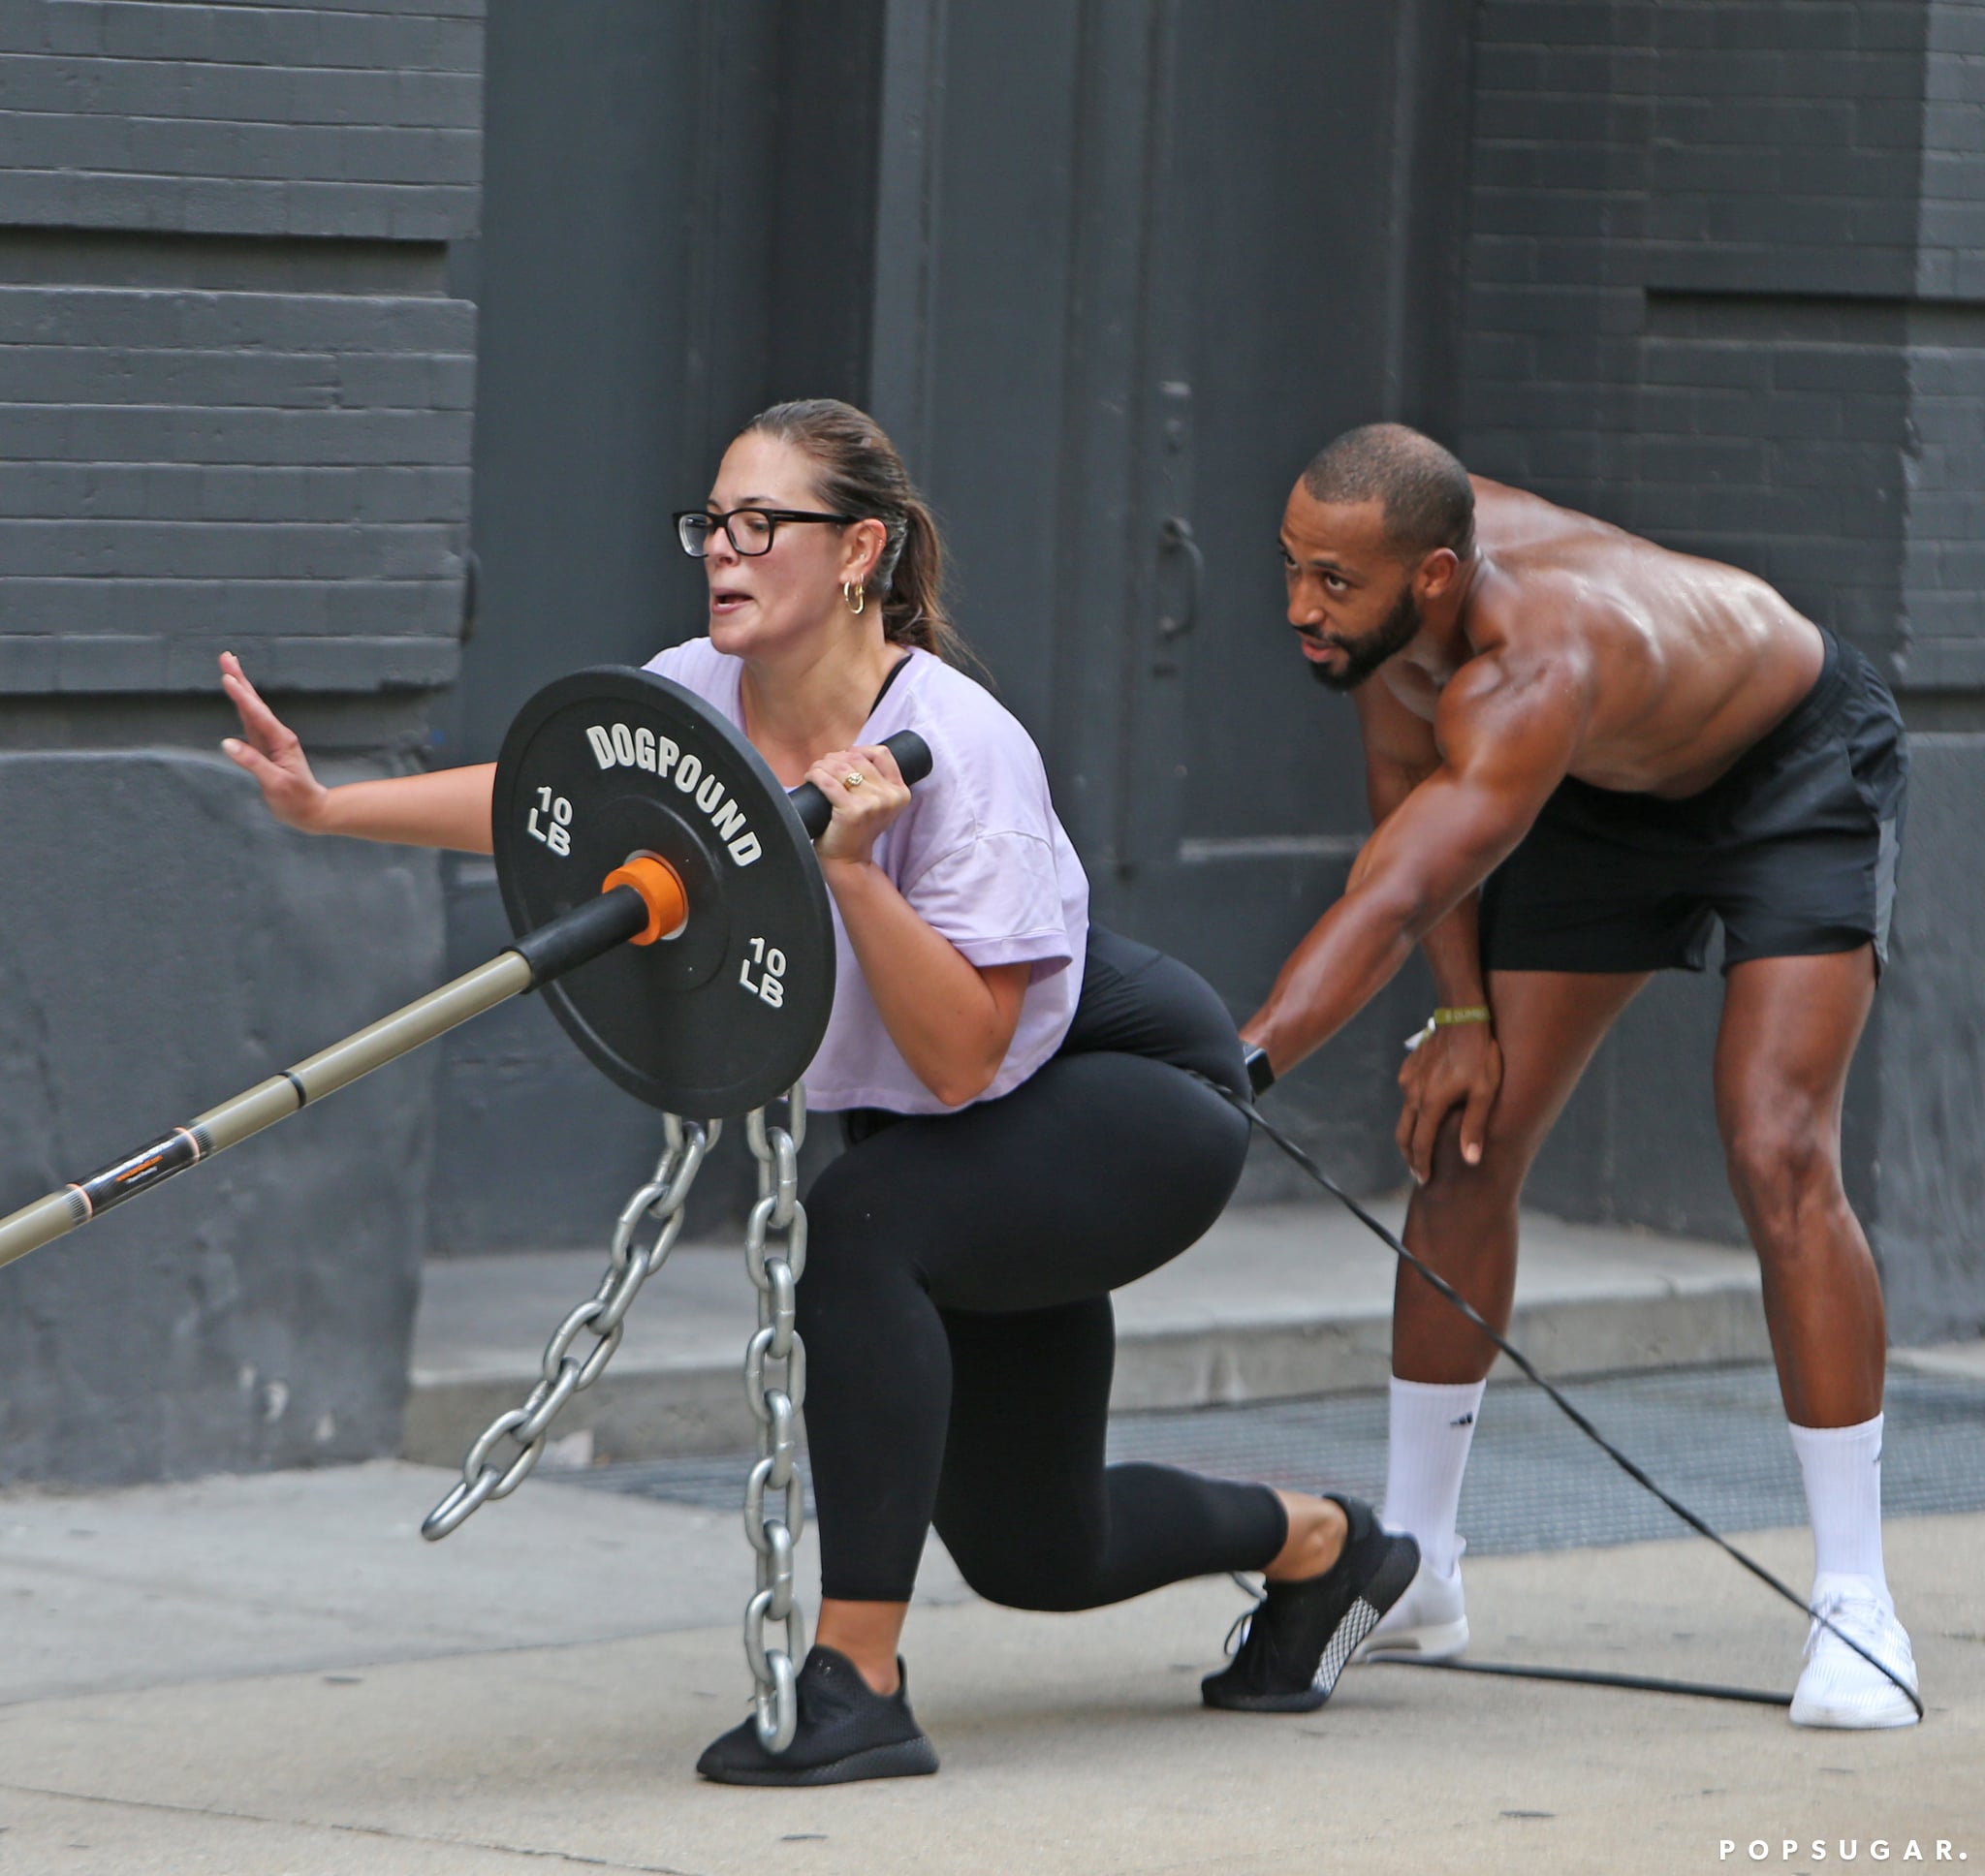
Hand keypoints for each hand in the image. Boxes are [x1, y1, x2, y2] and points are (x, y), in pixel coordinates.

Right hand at [218, 651, 330, 832]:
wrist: (311, 810)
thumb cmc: (295, 800)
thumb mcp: (275, 784)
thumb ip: (253, 763)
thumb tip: (227, 744)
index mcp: (280, 741)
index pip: (256, 714)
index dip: (241, 695)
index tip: (228, 677)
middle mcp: (276, 736)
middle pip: (254, 703)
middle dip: (240, 679)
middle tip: (226, 656)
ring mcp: (271, 740)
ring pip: (252, 709)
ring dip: (241, 688)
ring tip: (229, 668)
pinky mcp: (266, 747)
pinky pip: (251, 721)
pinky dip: (243, 705)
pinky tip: (238, 695)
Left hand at [807, 743, 911, 863]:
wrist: (849, 861)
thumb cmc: (858, 830)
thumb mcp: (878, 805)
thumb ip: (875, 781)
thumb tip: (847, 753)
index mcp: (900, 792)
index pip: (882, 754)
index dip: (860, 750)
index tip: (845, 757)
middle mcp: (890, 797)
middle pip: (857, 759)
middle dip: (835, 758)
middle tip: (823, 767)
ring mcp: (873, 804)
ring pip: (841, 767)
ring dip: (822, 765)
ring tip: (815, 772)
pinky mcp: (852, 811)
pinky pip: (828, 782)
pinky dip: (815, 775)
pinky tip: (810, 777)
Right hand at [1396, 1017, 1501, 1184]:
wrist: (1462, 1018)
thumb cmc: (1479, 1055)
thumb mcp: (1484, 1092)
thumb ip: (1474, 1127)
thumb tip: (1471, 1160)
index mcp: (1431, 1104)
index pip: (1420, 1144)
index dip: (1421, 1165)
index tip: (1423, 1180)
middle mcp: (1413, 1094)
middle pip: (1404, 1134)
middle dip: (1409, 1156)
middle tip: (1418, 1172)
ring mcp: (1408, 1080)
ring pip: (1405, 1114)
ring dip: (1411, 1133)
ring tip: (1421, 1145)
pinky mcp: (1409, 1068)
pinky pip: (1408, 1094)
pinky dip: (1413, 1109)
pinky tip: (1426, 1110)